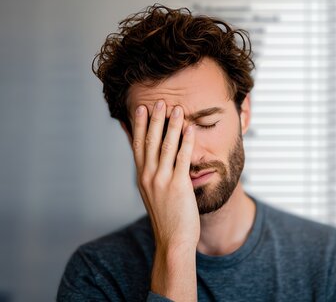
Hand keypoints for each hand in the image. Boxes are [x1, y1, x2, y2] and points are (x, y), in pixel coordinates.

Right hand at [132, 100, 197, 299]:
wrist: (172, 241)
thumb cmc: (167, 219)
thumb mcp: (154, 195)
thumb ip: (154, 177)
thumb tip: (154, 163)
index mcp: (142, 177)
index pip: (138, 146)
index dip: (139, 126)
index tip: (140, 109)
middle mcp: (149, 176)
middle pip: (150, 141)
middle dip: (155, 120)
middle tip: (158, 101)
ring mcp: (162, 180)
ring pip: (166, 146)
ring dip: (172, 125)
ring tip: (177, 109)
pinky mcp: (178, 185)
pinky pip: (183, 158)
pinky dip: (187, 141)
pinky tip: (191, 129)